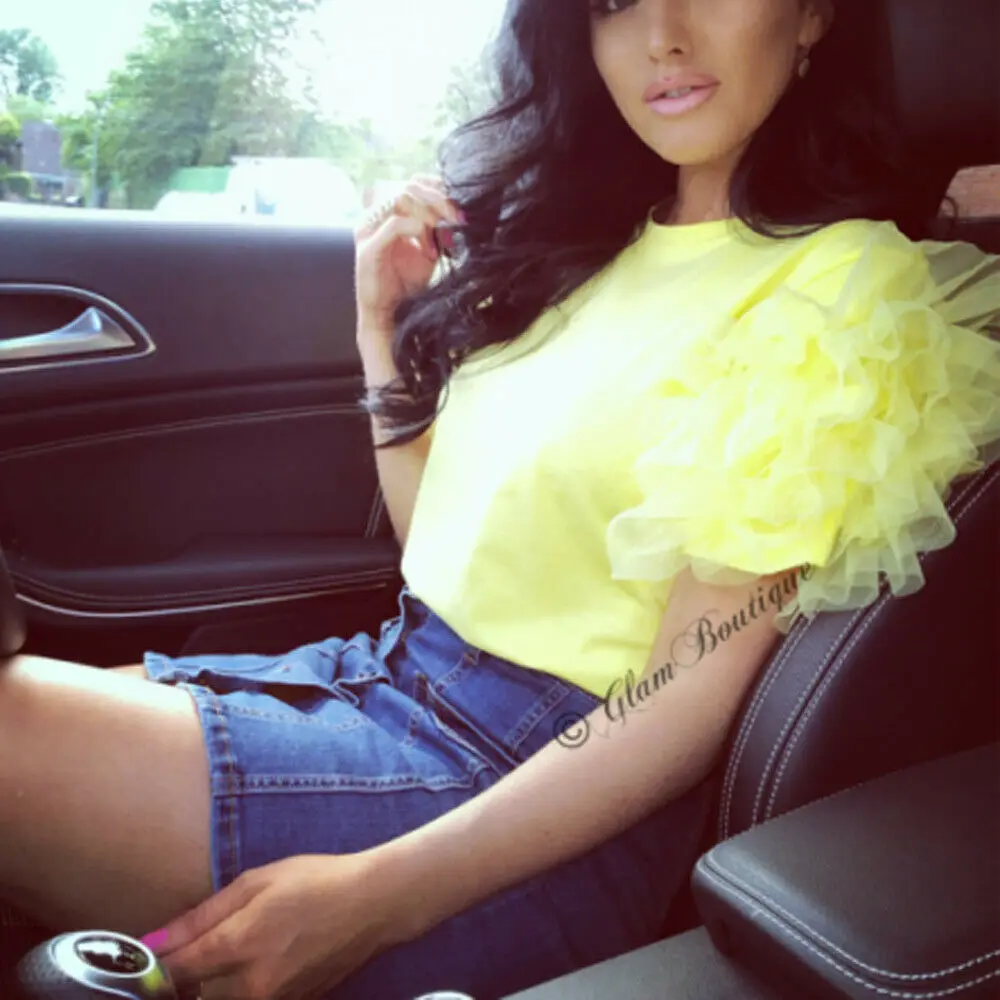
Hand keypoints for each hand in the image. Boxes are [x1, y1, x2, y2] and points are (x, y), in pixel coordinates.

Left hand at [146, 853, 400, 999]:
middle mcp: (252, 985)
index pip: (173, 974)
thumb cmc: (315, 880)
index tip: (144, 956)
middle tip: (189, 954)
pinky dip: (237, 990)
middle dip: (180, 981)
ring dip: (209, 987)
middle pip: (192, 998)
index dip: (152, 967)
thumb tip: (154, 942)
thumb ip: (203, 915)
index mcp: (241, 944)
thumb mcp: (258, 881)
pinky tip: (252, 963)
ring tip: (223, 956)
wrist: (374, 904)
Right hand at [354, 173, 464, 333]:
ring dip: (428, 215)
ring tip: (442, 237)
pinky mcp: (368, 247)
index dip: (437, 187)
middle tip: (458, 220)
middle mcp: (375, 215)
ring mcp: (368, 229)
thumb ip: (439, 231)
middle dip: (439, 201)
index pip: (413, 182)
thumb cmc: (404, 282)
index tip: (459, 207)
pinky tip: (429, 249)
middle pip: (408, 186)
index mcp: (388, 212)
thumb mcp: (429, 251)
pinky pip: (393, 225)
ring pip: (400, 199)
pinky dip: (417, 230)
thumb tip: (459, 215)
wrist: (387, 313)